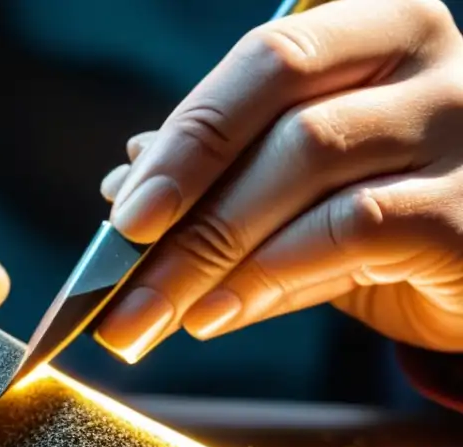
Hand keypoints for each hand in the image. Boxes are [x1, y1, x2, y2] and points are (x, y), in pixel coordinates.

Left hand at [97, 0, 462, 360]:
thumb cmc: (390, 216)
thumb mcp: (302, 190)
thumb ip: (228, 179)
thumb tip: (125, 185)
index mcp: (376, 32)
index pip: (265, 60)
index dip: (188, 138)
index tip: (123, 213)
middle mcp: (430, 62)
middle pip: (283, 109)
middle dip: (186, 196)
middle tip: (117, 268)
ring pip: (310, 168)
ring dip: (210, 250)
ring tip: (148, 311)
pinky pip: (354, 233)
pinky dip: (268, 277)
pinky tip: (213, 314)